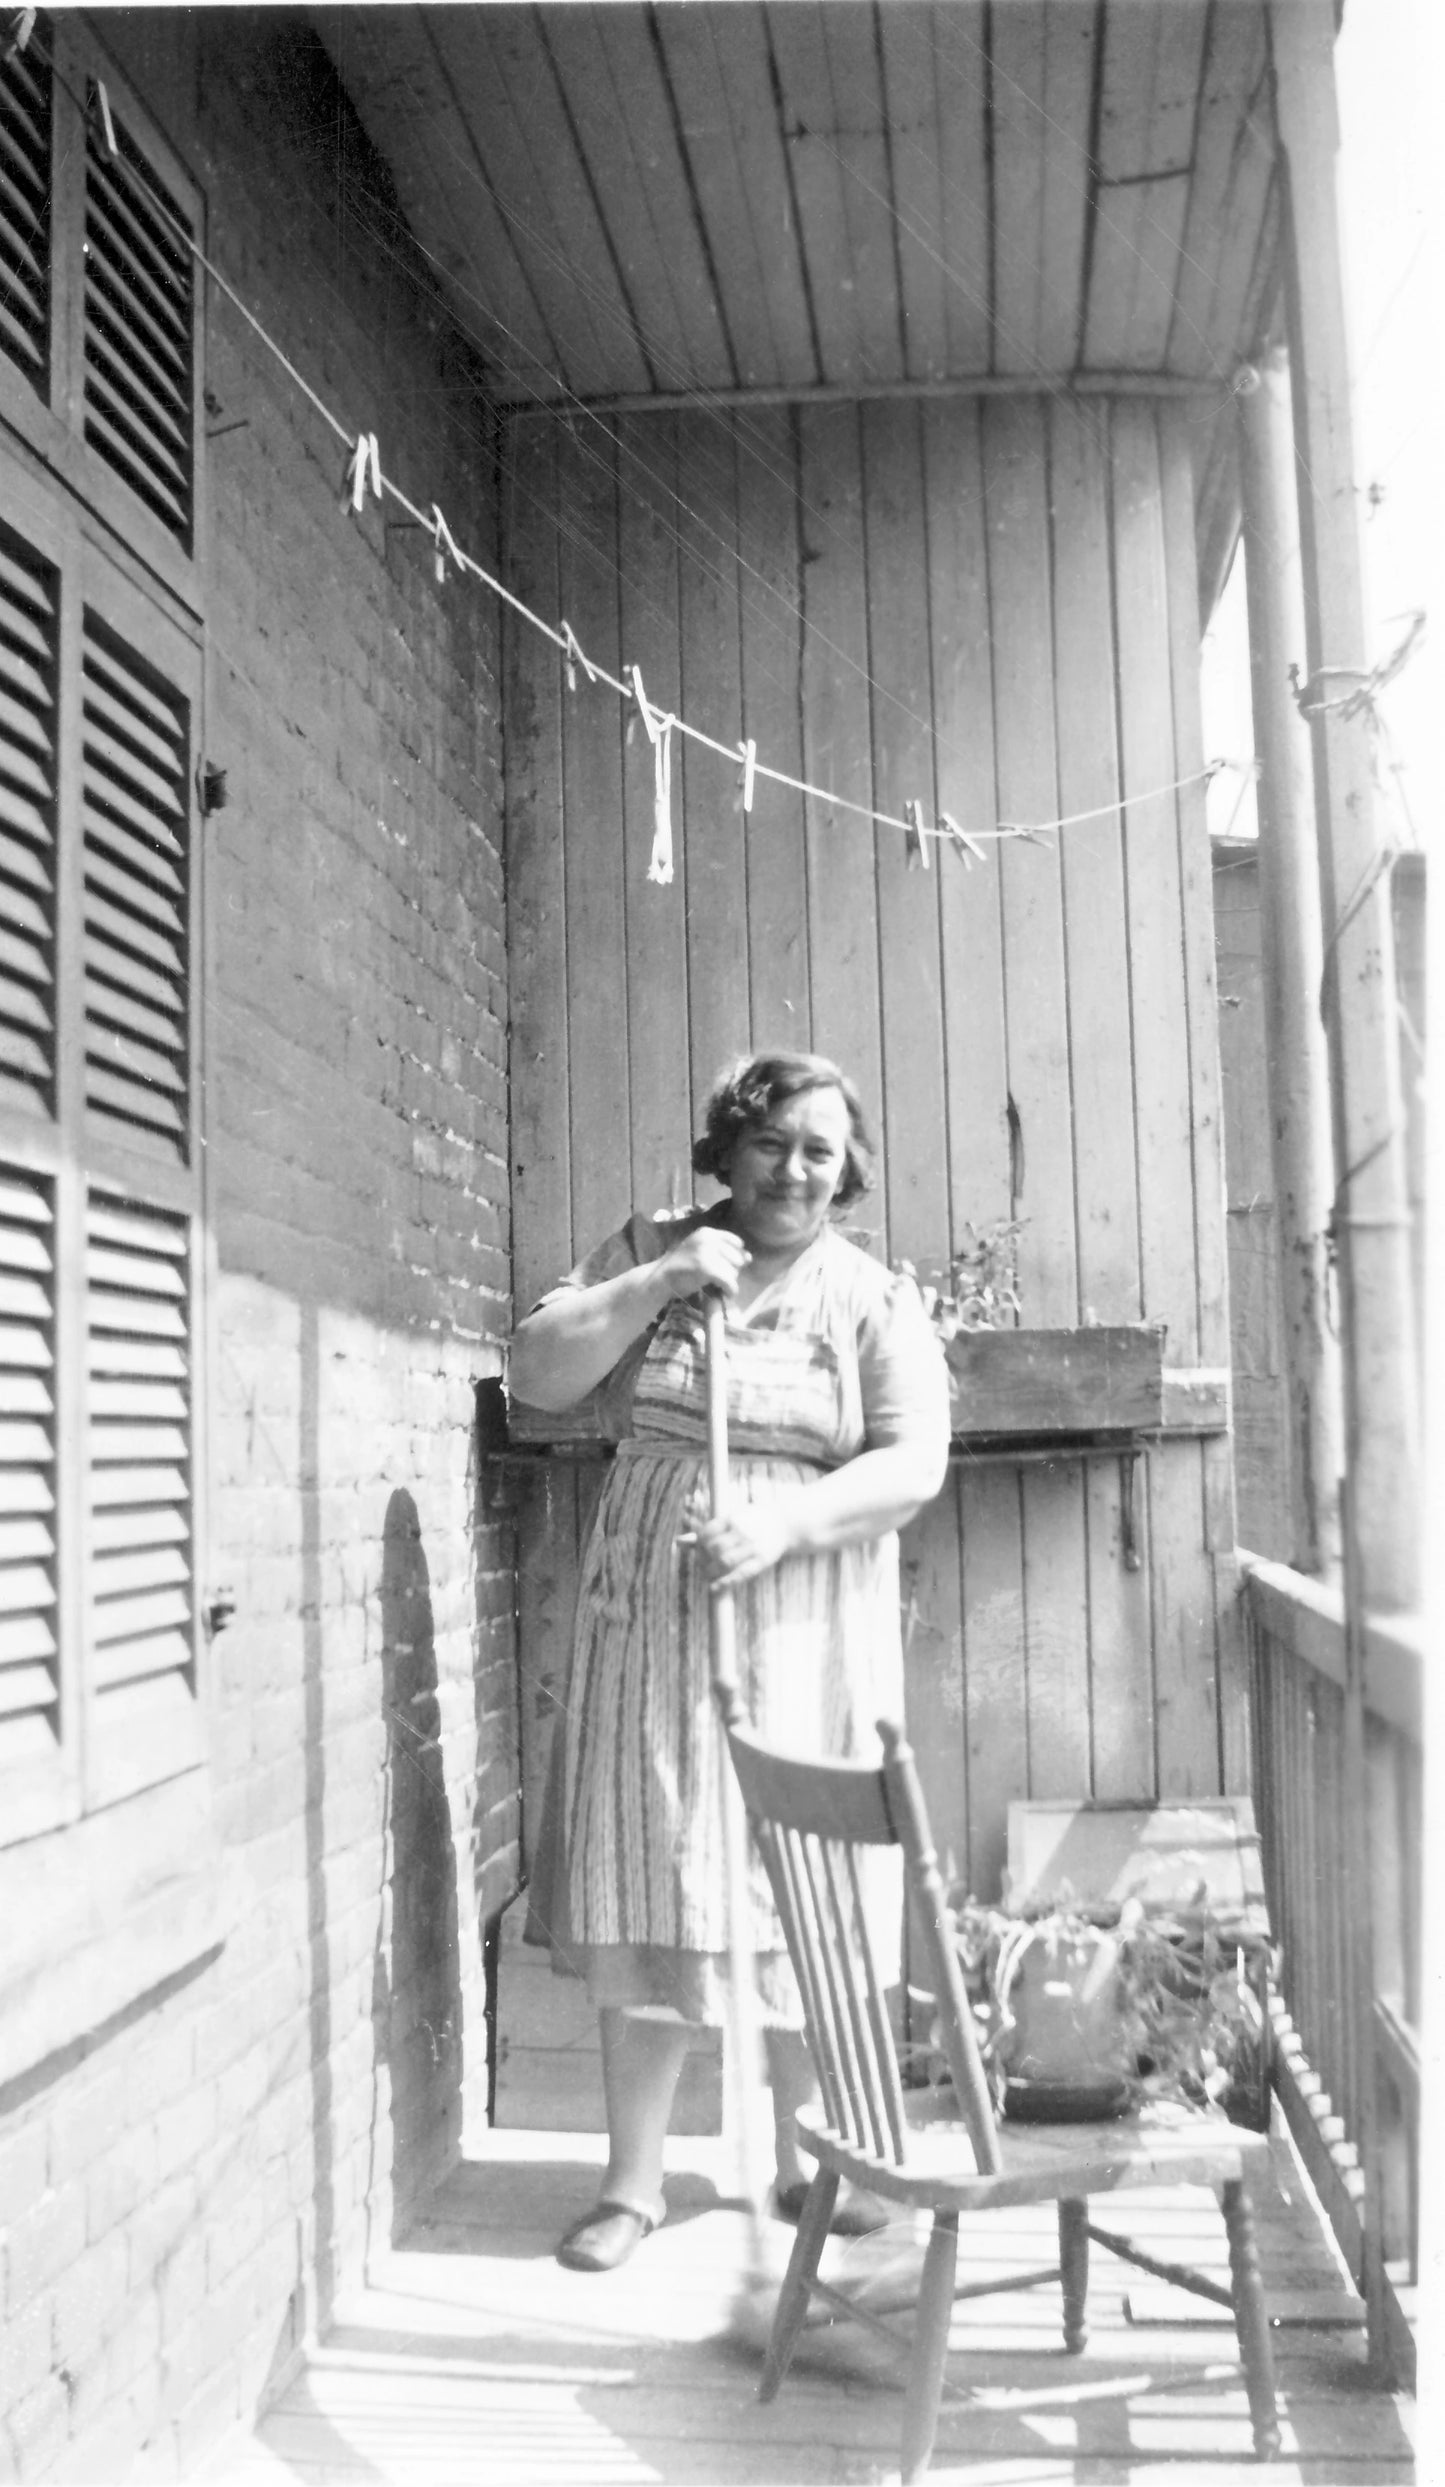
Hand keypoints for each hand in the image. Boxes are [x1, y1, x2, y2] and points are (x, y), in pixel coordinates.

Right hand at [657, 1224, 749, 1301]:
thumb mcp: (700, 1252)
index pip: (736, 1242)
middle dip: (732, 1270)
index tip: (726, 1267)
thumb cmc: (680, 1267)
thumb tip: (749, 1257)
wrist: (659, 1279)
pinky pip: (730, 1282)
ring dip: (730, 1282)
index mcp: (706, 1232)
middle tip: (719, 1279)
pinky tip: (726, 1294)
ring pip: (734, 1271)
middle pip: (737, 1258)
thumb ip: (723, 1252)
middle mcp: (707, 1239)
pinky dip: (731, 1290)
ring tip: (718, 1286)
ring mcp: (706, 1253)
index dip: (735, 1257)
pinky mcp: (706, 1268)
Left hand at [682, 1491, 800, 1588]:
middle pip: (714, 1548)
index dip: (698, 1546)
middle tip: (702, 1565)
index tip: (699, 1551)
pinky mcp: (762, 1560)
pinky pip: (742, 1574)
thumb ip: (706, 1531)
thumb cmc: (752, 1521)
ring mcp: (752, 1546)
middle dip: (703, 1560)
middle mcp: (742, 1531)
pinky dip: (726, 1583)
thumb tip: (678, 1542)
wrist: (786, 1524)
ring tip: (708, 1576)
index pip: (706, 1533)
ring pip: (725, 1562)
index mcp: (732, 1519)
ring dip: (711, 1572)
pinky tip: (715, 1588)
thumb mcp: (730, 1519)